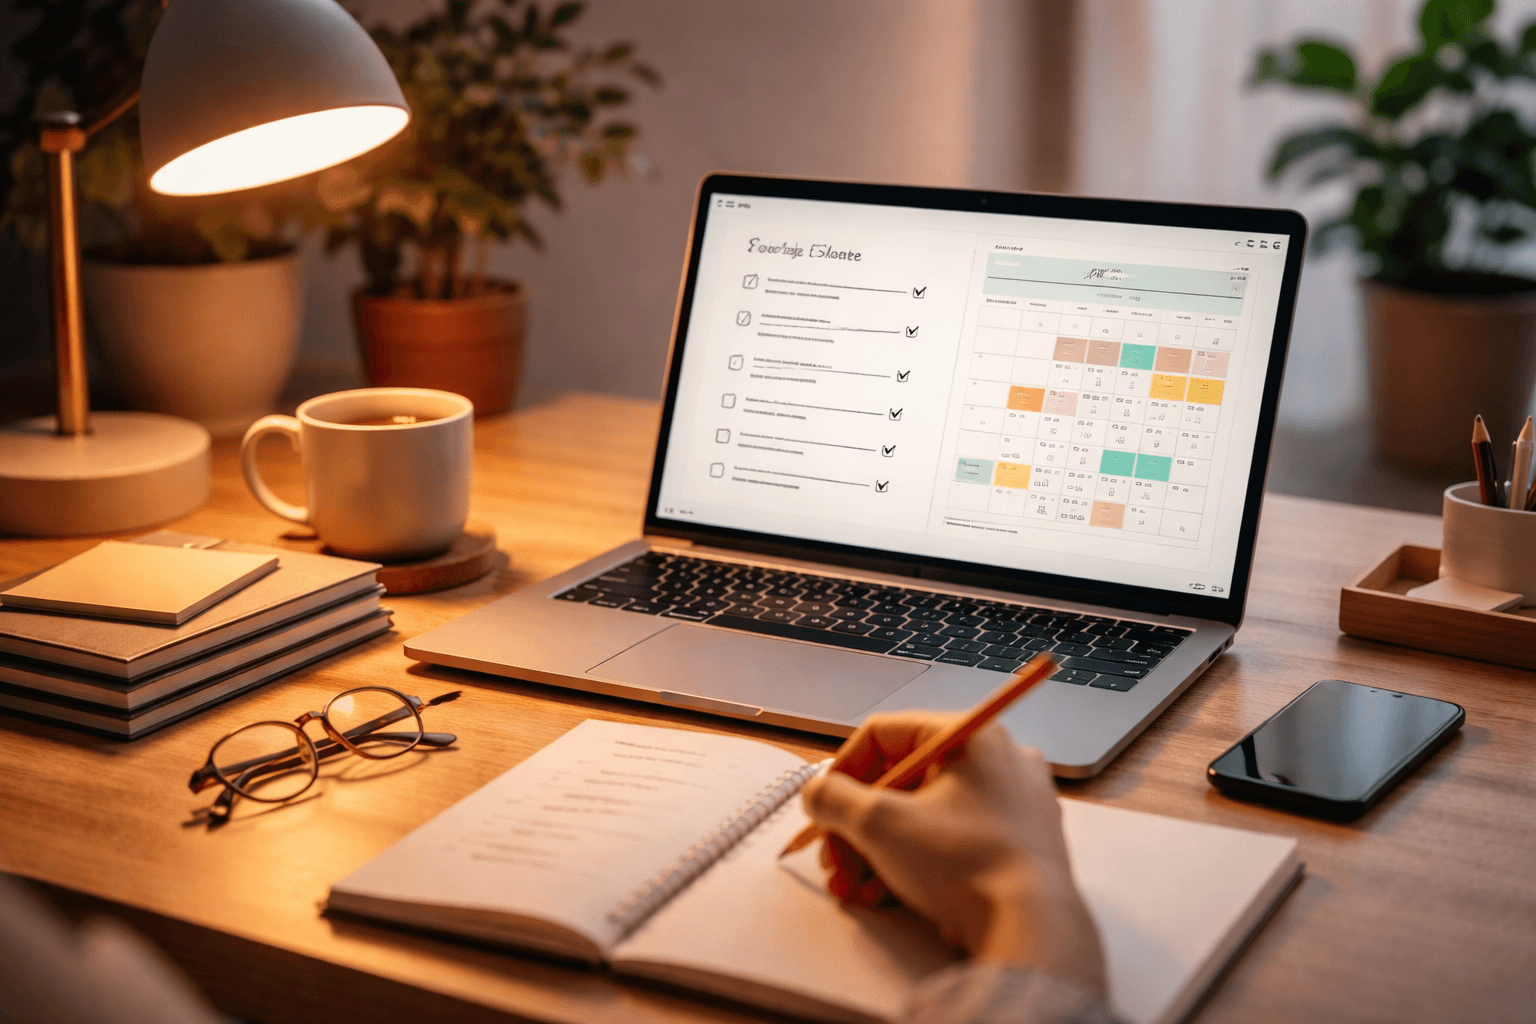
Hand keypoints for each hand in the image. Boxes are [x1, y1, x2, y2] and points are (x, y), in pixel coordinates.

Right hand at [800, 712, 1105, 995]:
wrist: (1032, 929)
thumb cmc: (966, 864)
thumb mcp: (880, 824)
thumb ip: (834, 799)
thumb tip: (817, 793)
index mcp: (972, 736)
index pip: (886, 734)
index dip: (843, 770)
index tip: (823, 806)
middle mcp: (1000, 761)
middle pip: (904, 780)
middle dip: (858, 825)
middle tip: (834, 858)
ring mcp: (1015, 804)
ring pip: (927, 815)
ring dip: (880, 850)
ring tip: (856, 888)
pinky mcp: (1021, 844)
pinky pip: (955, 841)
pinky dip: (918, 863)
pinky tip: (889, 895)